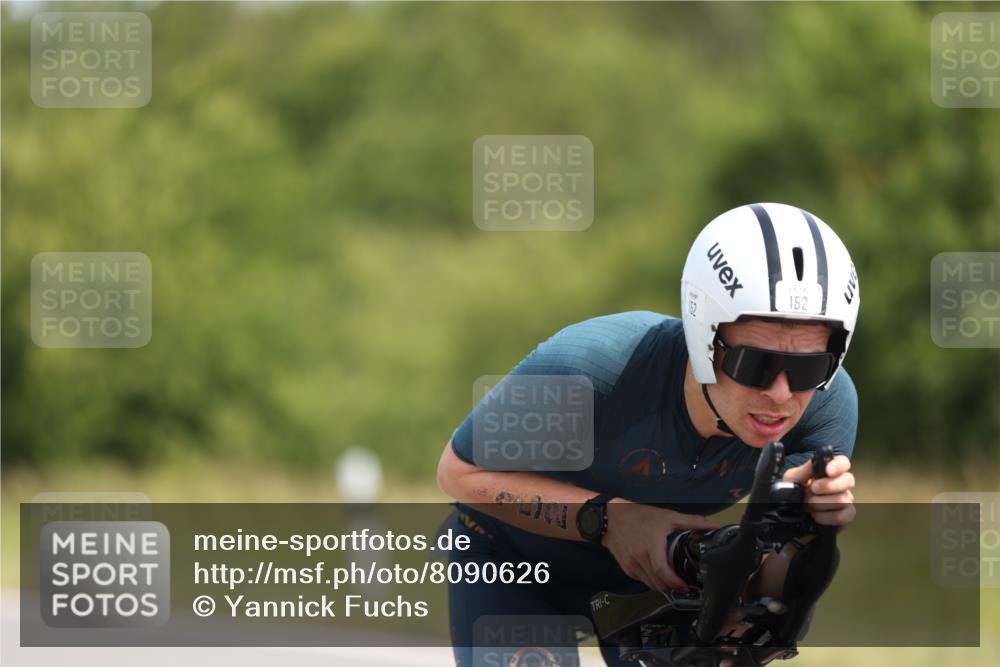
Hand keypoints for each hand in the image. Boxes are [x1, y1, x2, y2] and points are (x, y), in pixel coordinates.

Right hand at [601, 499, 720, 590]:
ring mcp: (631, 565)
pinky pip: (643, 580)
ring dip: (663, 586)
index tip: (686, 586)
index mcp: (650, 545)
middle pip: (658, 582)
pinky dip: (653, 581)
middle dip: (673, 587)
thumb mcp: (666, 516)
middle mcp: (639, 558)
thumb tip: (714, 526)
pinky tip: (659, 574)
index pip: (662, 571)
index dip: (675, 582)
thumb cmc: (639, 516)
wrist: (609, 519)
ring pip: (650, 585)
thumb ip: (691, 522)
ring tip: (674, 581)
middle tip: (686, 585)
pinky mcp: (626, 569)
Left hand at [783, 454, 855, 528]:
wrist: (790, 512)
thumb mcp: (793, 478)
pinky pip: (843, 516)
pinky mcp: (845, 516)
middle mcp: (841, 484)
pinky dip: (826, 517)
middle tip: (813, 489)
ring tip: (809, 504)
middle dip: (829, 486)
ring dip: (822, 503)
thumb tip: (814, 462)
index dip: (839, 465)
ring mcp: (845, 500)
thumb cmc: (794, 491)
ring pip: (844, 499)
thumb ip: (804, 470)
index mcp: (829, 470)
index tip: (828, 471)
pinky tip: (816, 515)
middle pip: (849, 480)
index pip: (843, 462)